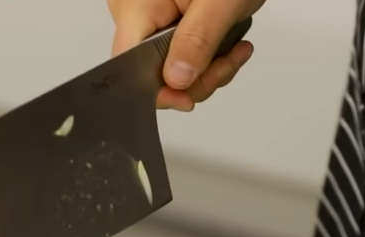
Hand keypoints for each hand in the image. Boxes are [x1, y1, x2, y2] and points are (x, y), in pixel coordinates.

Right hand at [106, 0, 261, 110]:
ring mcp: (149, 16)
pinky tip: (227, 45)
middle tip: (227, 63)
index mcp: (136, 5)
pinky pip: (178, 53)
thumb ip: (198, 40)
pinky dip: (206, 57)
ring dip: (206, 69)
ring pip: (169, 66)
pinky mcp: (165, 19)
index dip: (157, 89)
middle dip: (195, 78)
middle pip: (152, 70)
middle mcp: (134, 11)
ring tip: (234, 50)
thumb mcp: (221, 2)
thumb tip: (176, 80)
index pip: (130, 64)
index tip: (187, 97)